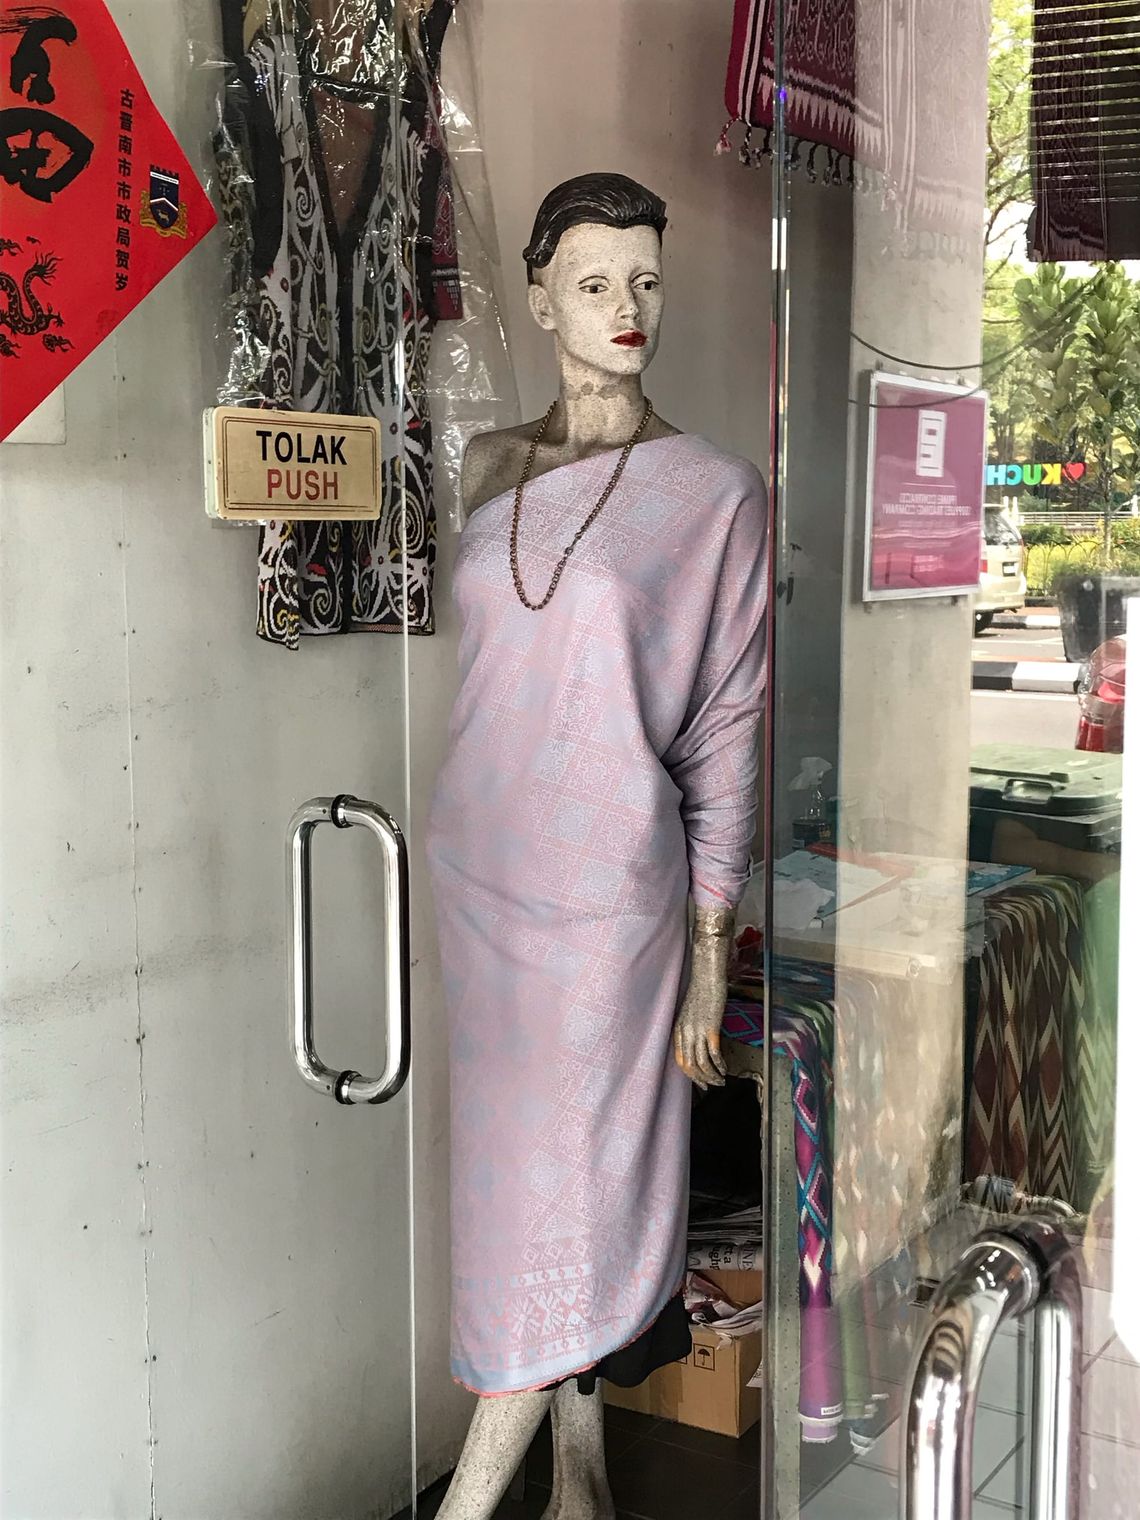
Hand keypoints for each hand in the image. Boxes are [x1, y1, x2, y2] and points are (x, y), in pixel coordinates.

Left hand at [672, 959, 727, 1090]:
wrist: (707, 975)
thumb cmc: (701, 991)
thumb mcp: (691, 1013)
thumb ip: (692, 1028)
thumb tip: (699, 1043)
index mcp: (678, 1029)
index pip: (680, 1060)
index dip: (690, 1075)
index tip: (700, 1083)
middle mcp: (685, 1032)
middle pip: (689, 1065)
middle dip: (701, 1080)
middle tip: (712, 1086)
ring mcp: (697, 1030)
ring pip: (701, 1063)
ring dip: (712, 1076)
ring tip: (721, 1080)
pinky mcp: (711, 1027)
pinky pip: (713, 1053)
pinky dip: (719, 1065)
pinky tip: (725, 1069)